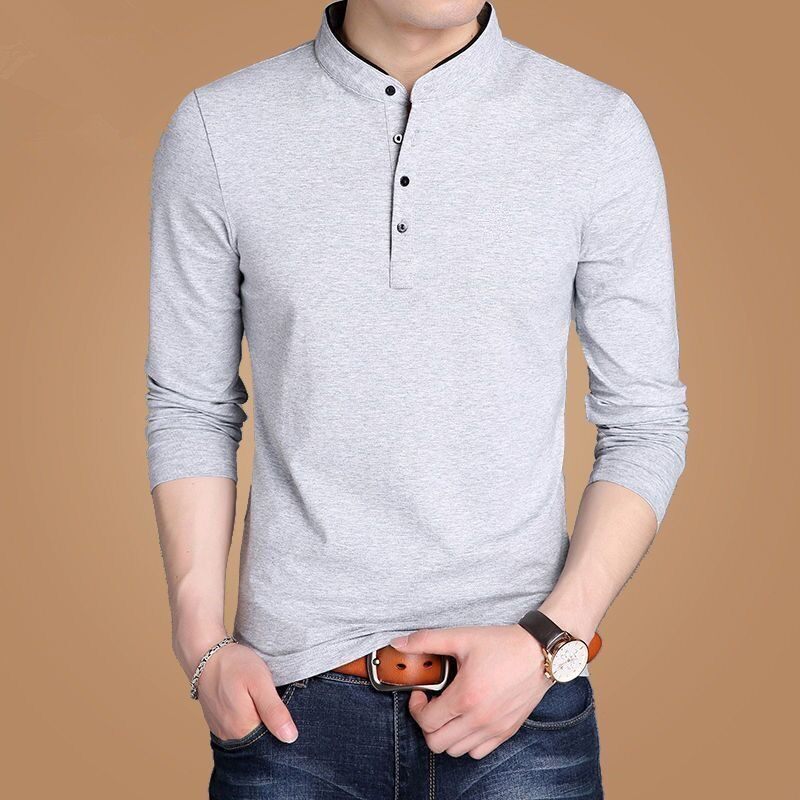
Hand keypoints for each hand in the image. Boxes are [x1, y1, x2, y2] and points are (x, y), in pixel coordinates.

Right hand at [192, 641, 298, 743]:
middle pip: (259, 741)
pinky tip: (251, 704)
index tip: (285, 710)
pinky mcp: (217, 724)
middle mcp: (230, 736)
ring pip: (249, 736)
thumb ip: (274, 711)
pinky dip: (247, 721)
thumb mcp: (260, 682)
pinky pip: (237, 730)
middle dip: (271, 726)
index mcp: (243, 728)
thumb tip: (290, 738)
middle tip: (273, 700)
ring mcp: (222, 731)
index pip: (272, 742)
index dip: (282, 728)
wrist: (206, 655)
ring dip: (259, 723)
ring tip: (261, 700)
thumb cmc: (234, 665)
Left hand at [390, 625, 549, 758]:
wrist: (539, 653)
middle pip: (437, 743)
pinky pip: (477, 752)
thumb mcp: (462, 637)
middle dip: (427, 724)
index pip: (426, 721)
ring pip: (456, 751)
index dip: (416, 707)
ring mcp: (494, 729)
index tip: (421, 693)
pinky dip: (466, 742)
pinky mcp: (506, 732)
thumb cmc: (501, 644)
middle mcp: (479, 719)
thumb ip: (426, 641)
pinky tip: (467, 718)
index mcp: (466, 697)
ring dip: (446, 734)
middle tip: (433, 704)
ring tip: (450, 710)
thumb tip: (398, 644)